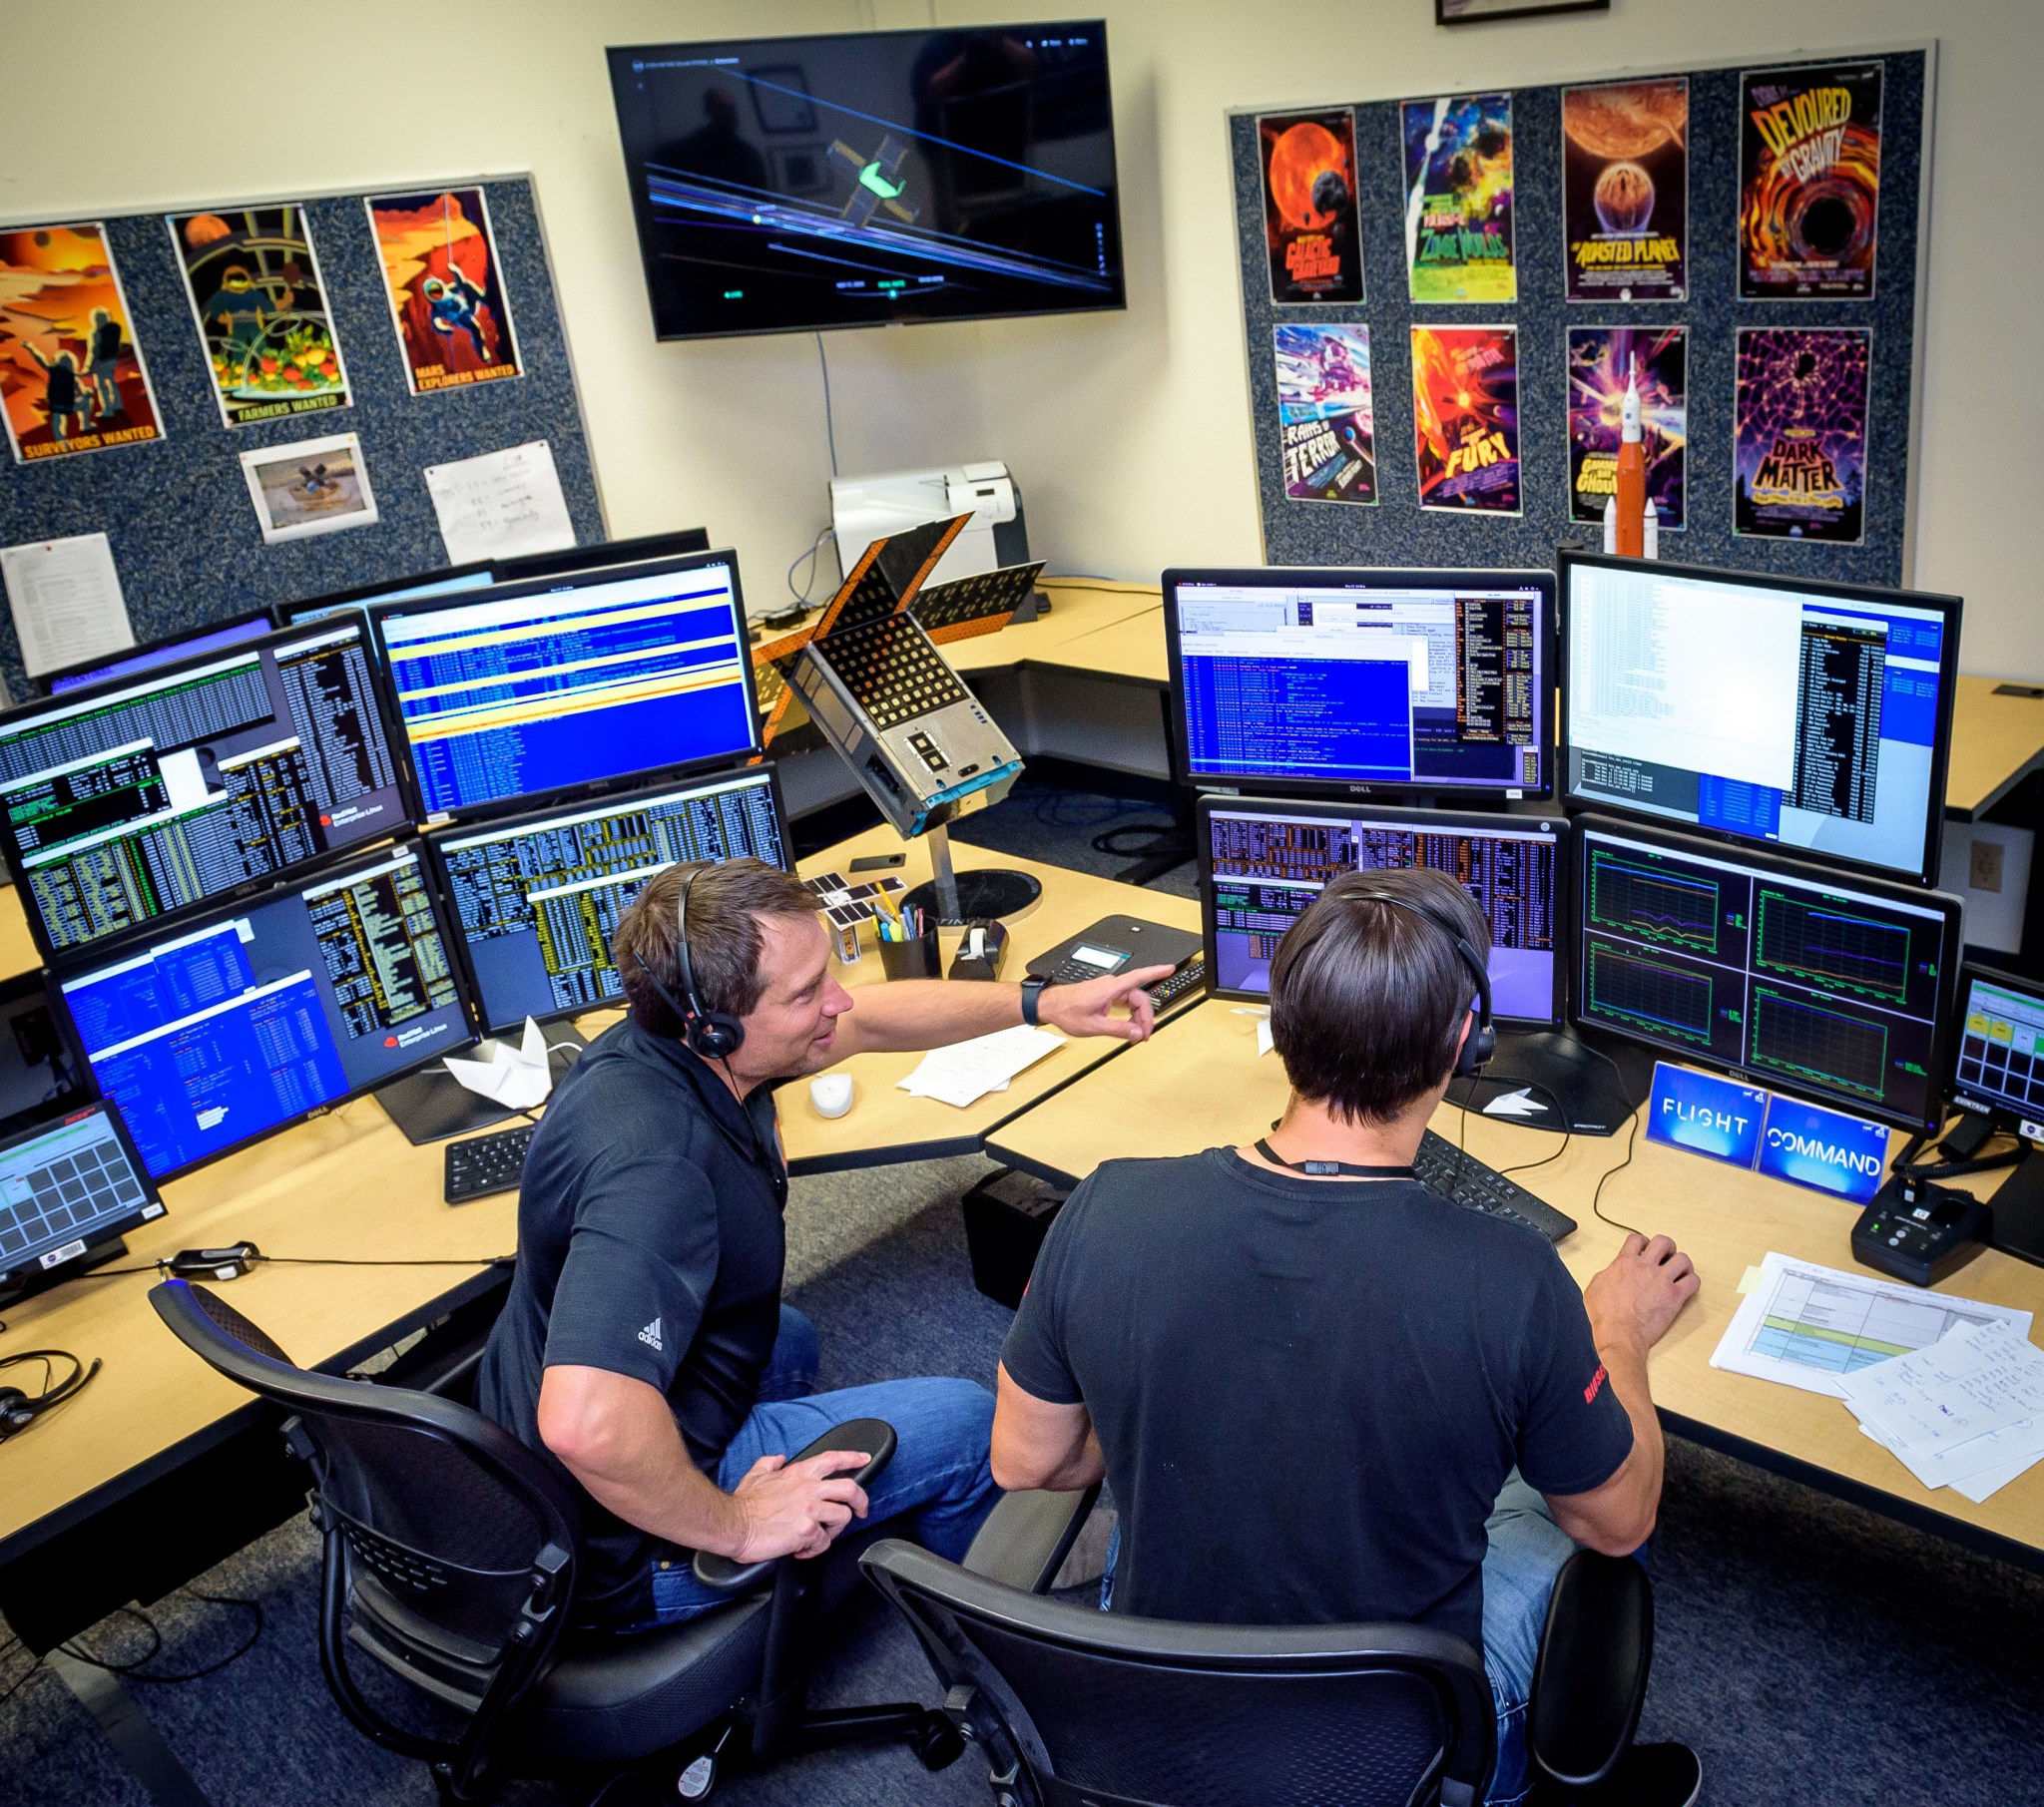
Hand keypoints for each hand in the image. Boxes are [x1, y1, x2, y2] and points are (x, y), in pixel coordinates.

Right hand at [727, 1449, 869, 1561]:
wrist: (734, 1523)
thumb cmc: (744, 1503)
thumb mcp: (757, 1474)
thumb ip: (770, 1463)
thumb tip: (778, 1459)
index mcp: (800, 1473)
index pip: (834, 1459)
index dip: (853, 1457)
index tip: (864, 1459)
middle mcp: (810, 1488)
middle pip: (851, 1489)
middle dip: (862, 1501)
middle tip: (860, 1511)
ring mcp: (810, 1509)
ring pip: (842, 1517)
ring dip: (833, 1531)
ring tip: (818, 1537)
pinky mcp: (807, 1531)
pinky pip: (823, 1542)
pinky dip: (814, 1549)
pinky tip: (801, 1549)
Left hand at [1035, 965, 1174, 1043]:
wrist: (1050, 1005)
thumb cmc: (1066, 1011)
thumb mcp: (1094, 1026)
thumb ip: (1118, 1030)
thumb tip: (1137, 1032)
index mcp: (1110, 988)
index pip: (1138, 976)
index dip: (1156, 971)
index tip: (1169, 968)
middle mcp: (1111, 986)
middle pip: (1139, 998)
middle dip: (1145, 1017)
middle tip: (1144, 1035)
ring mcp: (1108, 990)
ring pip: (1132, 1001)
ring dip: (1137, 1018)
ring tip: (1135, 1035)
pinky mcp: (1105, 994)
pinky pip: (1124, 1003)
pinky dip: (1129, 1015)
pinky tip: (1127, 1027)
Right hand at [1585, 1233, 1698, 1358]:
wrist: (1619, 1334)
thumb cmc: (1606, 1316)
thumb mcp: (1595, 1287)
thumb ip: (1608, 1273)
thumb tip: (1613, 1271)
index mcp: (1625, 1263)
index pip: (1637, 1239)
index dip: (1643, 1243)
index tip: (1645, 1250)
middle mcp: (1645, 1267)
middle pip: (1664, 1242)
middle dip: (1667, 1248)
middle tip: (1666, 1258)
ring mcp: (1662, 1281)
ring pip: (1683, 1259)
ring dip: (1682, 1265)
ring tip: (1678, 1273)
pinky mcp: (1674, 1296)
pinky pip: (1693, 1281)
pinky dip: (1692, 1283)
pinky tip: (1685, 1288)